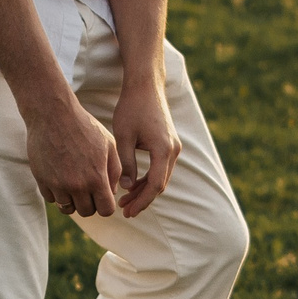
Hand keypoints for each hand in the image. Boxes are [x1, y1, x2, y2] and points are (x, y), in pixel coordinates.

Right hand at [25, 91, 123, 217]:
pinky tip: (60, 176)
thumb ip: (115, 170)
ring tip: (74, 183)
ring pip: (67, 208)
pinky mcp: (41, 180)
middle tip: (89, 188)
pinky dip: (57, 192)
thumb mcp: (108, 144)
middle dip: (90, 203)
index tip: (103, 195)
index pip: (106, 210)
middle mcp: (76, 185)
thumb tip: (112, 191)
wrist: (52, 113)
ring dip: (72, 200)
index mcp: (96, 177)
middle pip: (86, 212)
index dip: (106, 205)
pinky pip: (51, 198)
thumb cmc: (84, 126)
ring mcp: (57, 184)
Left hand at [108, 79, 181, 217]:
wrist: (145, 86)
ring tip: (125, 200)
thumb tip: (127, 188)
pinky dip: (148, 178)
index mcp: (164, 149)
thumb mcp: (124, 136)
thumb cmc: (132, 108)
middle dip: (142, 199)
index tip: (127, 212)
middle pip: (160, 184)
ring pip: (161, 177)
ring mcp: (173, 147)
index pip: (155, 185)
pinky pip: (160, 168)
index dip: (142, 201)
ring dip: (145, 190)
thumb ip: (127, 164)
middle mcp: (173, 150)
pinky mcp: (169, 144)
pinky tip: (133, 184)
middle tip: (124, 211)